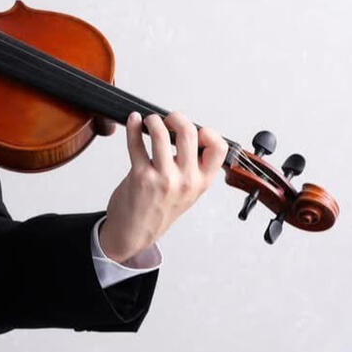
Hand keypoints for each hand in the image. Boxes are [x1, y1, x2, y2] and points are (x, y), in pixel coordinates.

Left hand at [99, 111, 227, 263]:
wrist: (134, 233)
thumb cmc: (158, 211)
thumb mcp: (188, 193)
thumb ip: (193, 168)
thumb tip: (187, 134)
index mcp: (202, 182)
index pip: (219, 148)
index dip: (209, 132)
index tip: (196, 129)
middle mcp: (185, 180)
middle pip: (189, 133)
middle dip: (176, 117)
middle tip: (168, 118)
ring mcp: (163, 178)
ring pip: (160, 135)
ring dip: (153, 120)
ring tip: (149, 121)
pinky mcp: (140, 176)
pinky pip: (136, 144)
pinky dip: (133, 128)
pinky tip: (133, 122)